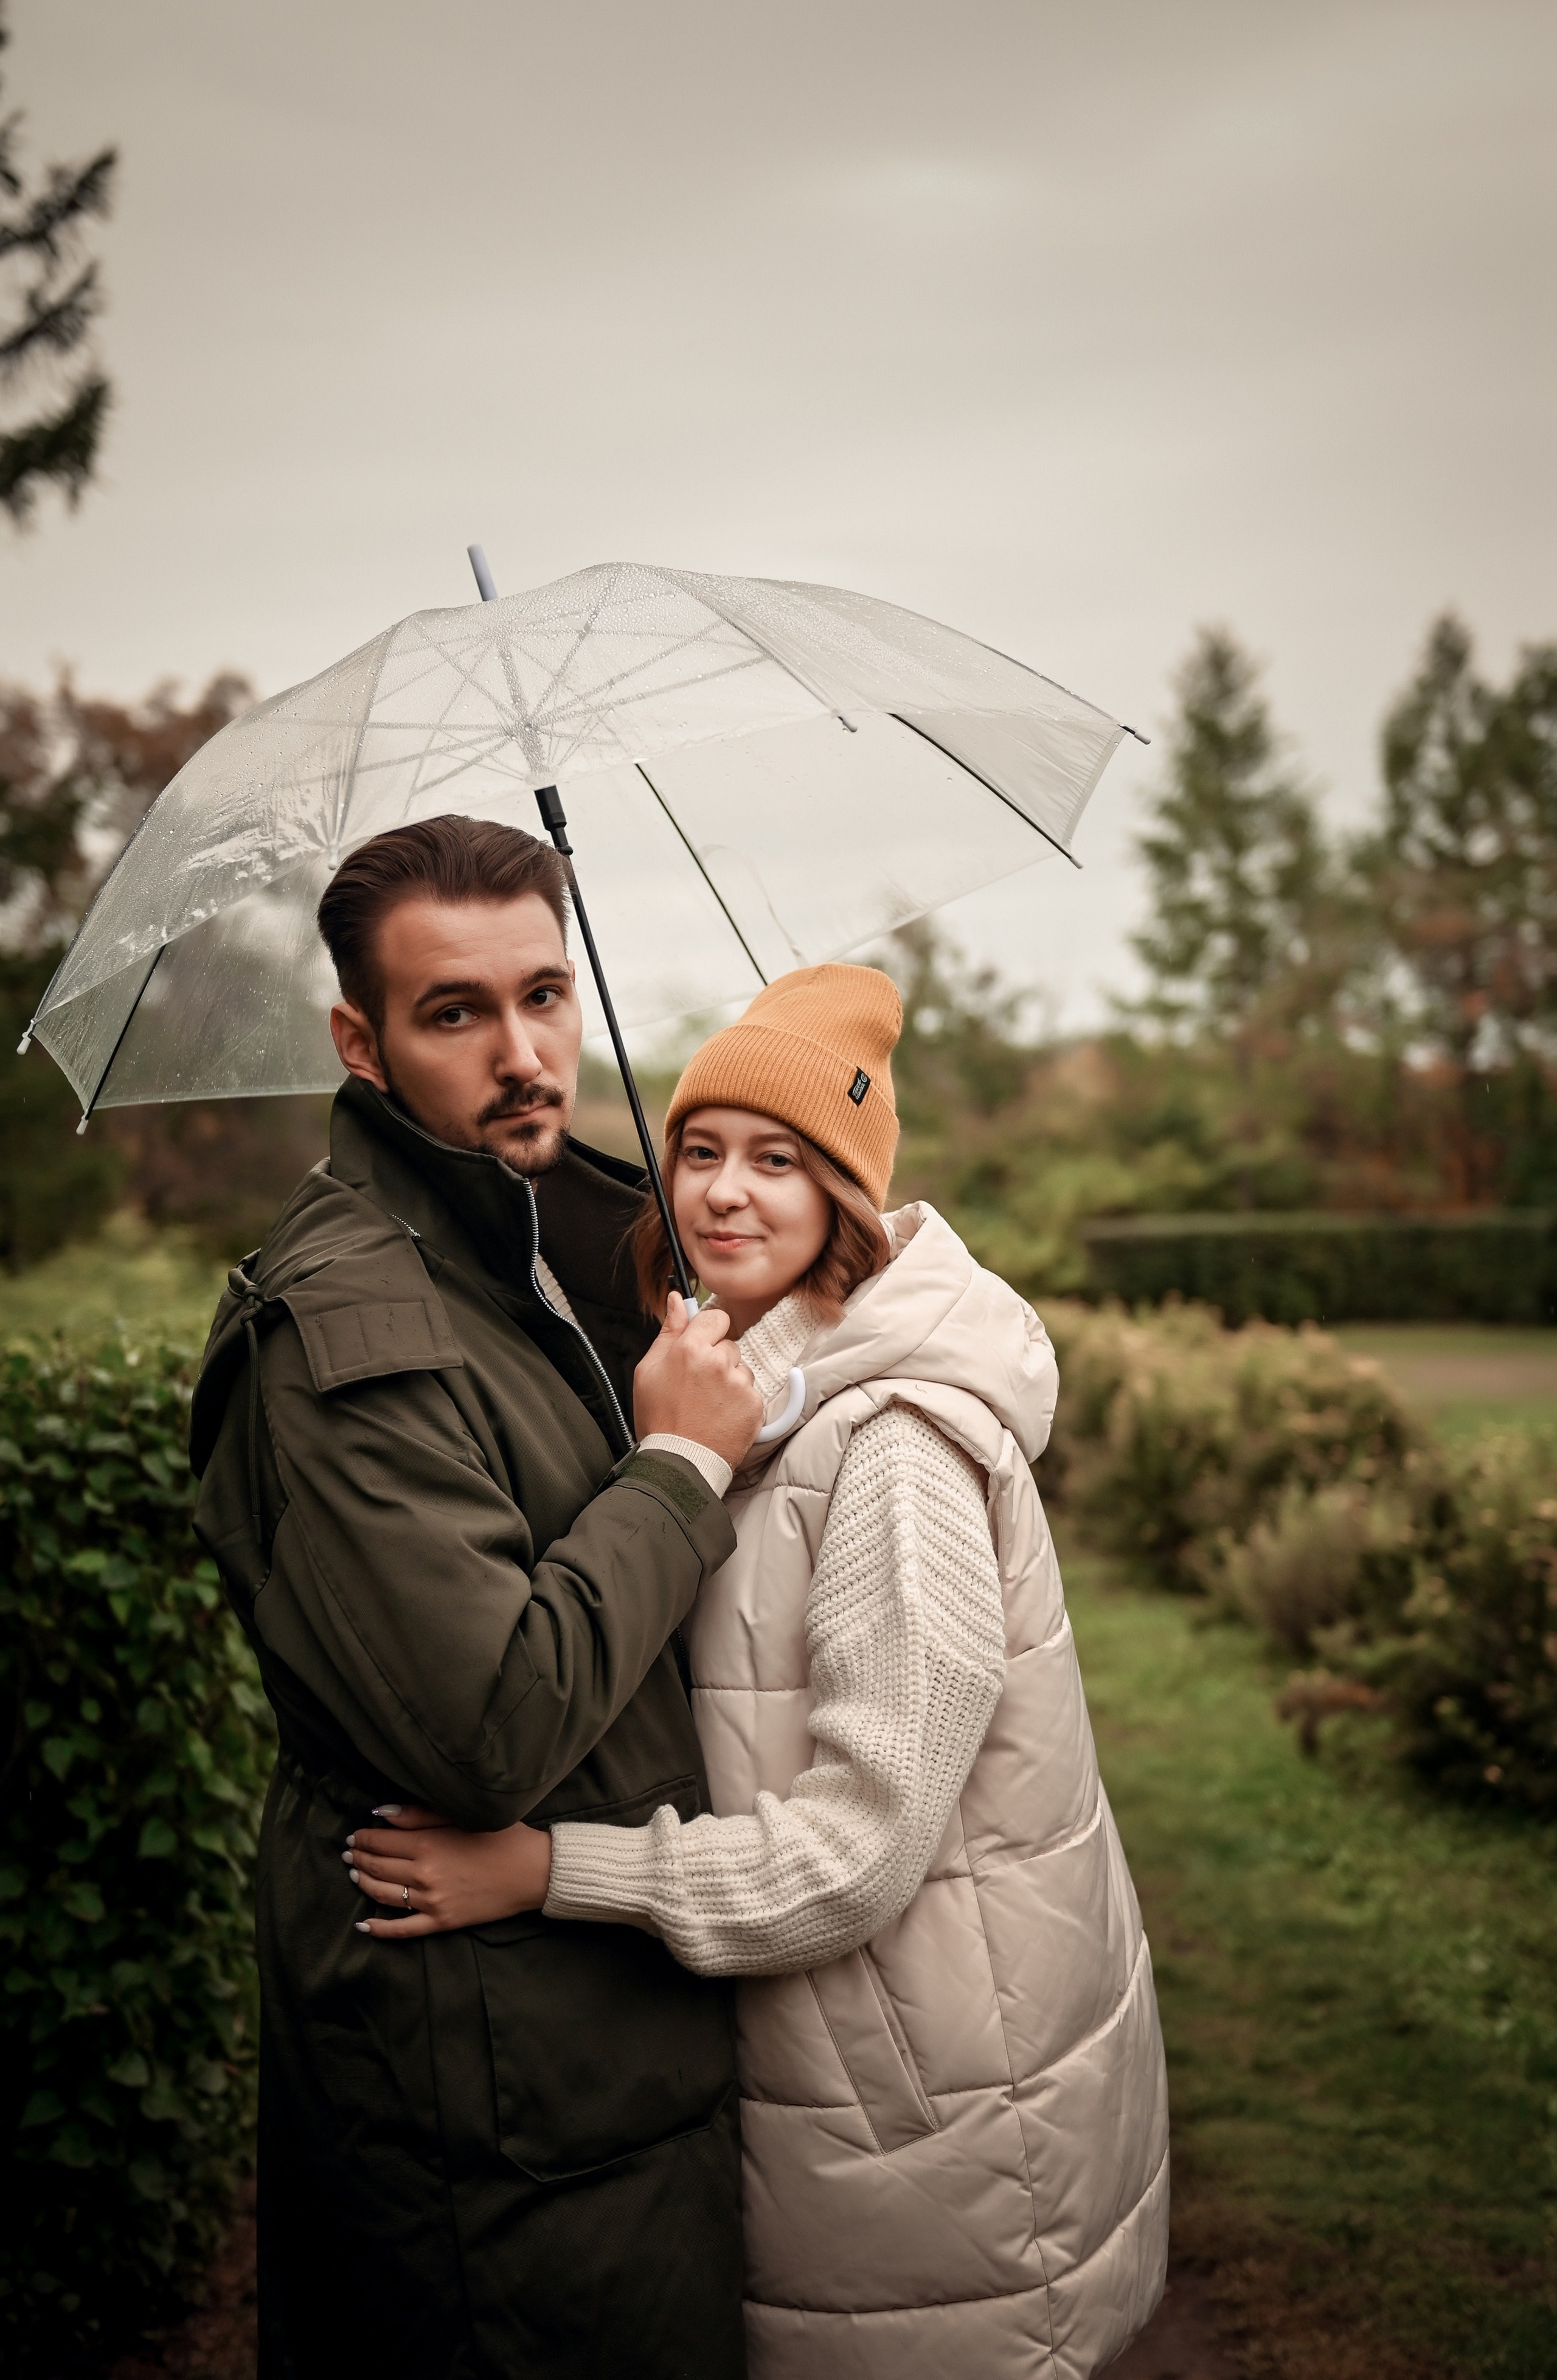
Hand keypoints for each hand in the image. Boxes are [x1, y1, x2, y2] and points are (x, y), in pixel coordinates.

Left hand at [344, 1804, 551, 1938]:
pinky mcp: (442, 1922)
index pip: (380, 1841)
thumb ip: (418, 1814)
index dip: (363, 1837)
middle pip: (377, 1866)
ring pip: (383, 1894)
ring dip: (363, 1883)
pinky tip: (363, 1925)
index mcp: (427, 1844)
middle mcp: (423, 1874)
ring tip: (354, 1875)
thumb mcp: (461, 1816)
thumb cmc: (502, 1837)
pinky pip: (403, 1930)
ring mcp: (431, 1902)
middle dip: (358, 1858)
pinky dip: (380, 1929)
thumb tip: (381, 1812)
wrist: (533, 1871)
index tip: (355, 1835)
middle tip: (349, 1853)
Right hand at [633, 1293, 762, 1468]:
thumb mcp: (648, 1371)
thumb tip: (676, 1299)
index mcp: (691, 1348)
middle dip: (716, 1360)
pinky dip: (739, 1402)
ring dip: (729, 1381)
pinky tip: (721, 1416)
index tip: (702, 1345)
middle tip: (697, 1387)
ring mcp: (739, 1383)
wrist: (679, 1462)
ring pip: (740, 1369)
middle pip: (728, 1345)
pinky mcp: (754, 1404)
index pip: (716, 1317)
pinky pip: (750, 1392)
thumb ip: (668, 1331)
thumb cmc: (659, 1419)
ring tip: (708, 1405)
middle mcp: (719, 1361)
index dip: (708, 1331)